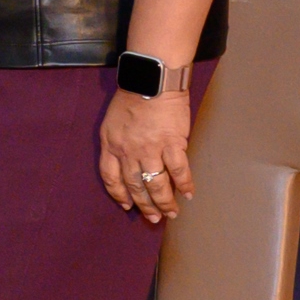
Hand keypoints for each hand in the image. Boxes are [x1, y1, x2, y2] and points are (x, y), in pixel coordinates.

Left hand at [99, 86, 192, 225]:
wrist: (151, 81)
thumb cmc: (132, 96)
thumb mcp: (112, 122)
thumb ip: (117, 142)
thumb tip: (129, 161)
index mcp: (111, 145)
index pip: (111, 178)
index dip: (119, 194)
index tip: (127, 205)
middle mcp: (128, 152)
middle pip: (135, 186)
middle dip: (144, 205)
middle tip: (153, 218)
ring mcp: (150, 149)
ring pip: (156, 184)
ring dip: (164, 202)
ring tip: (171, 213)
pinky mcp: (172, 144)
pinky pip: (179, 170)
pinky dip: (184, 184)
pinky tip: (188, 194)